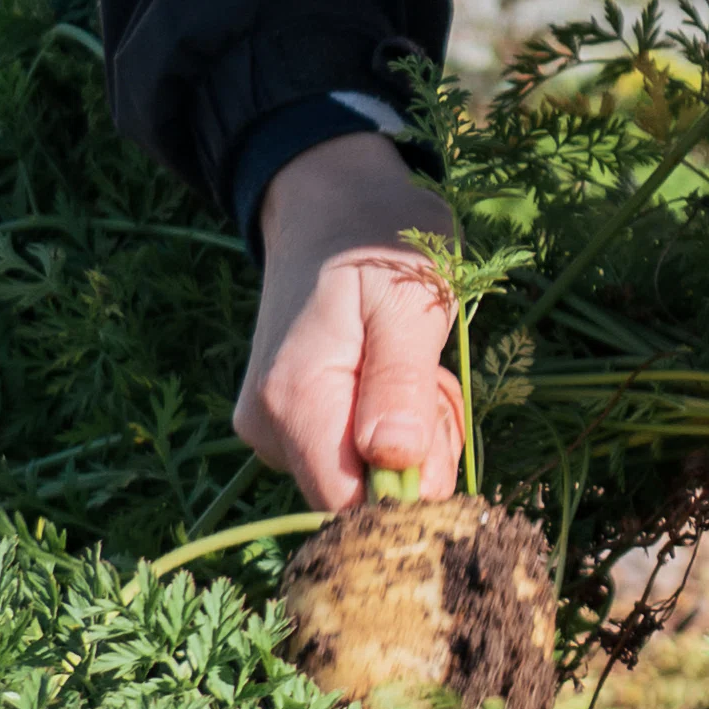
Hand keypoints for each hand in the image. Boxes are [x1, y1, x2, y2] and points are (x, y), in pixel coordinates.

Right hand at [237, 132, 463, 502]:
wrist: (330, 203)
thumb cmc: (377, 243)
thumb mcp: (409, 303)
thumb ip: (399, 385)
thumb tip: (393, 464)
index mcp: (293, 401)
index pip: (350, 505)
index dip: (410, 494)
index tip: (440, 430)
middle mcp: (268, 428)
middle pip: (361, 497)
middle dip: (419, 455)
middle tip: (433, 379)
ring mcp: (273, 428)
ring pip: (363, 478)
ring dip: (412, 436)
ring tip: (415, 366)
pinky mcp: (288, 424)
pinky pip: (353, 456)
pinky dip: (391, 426)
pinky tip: (396, 375)